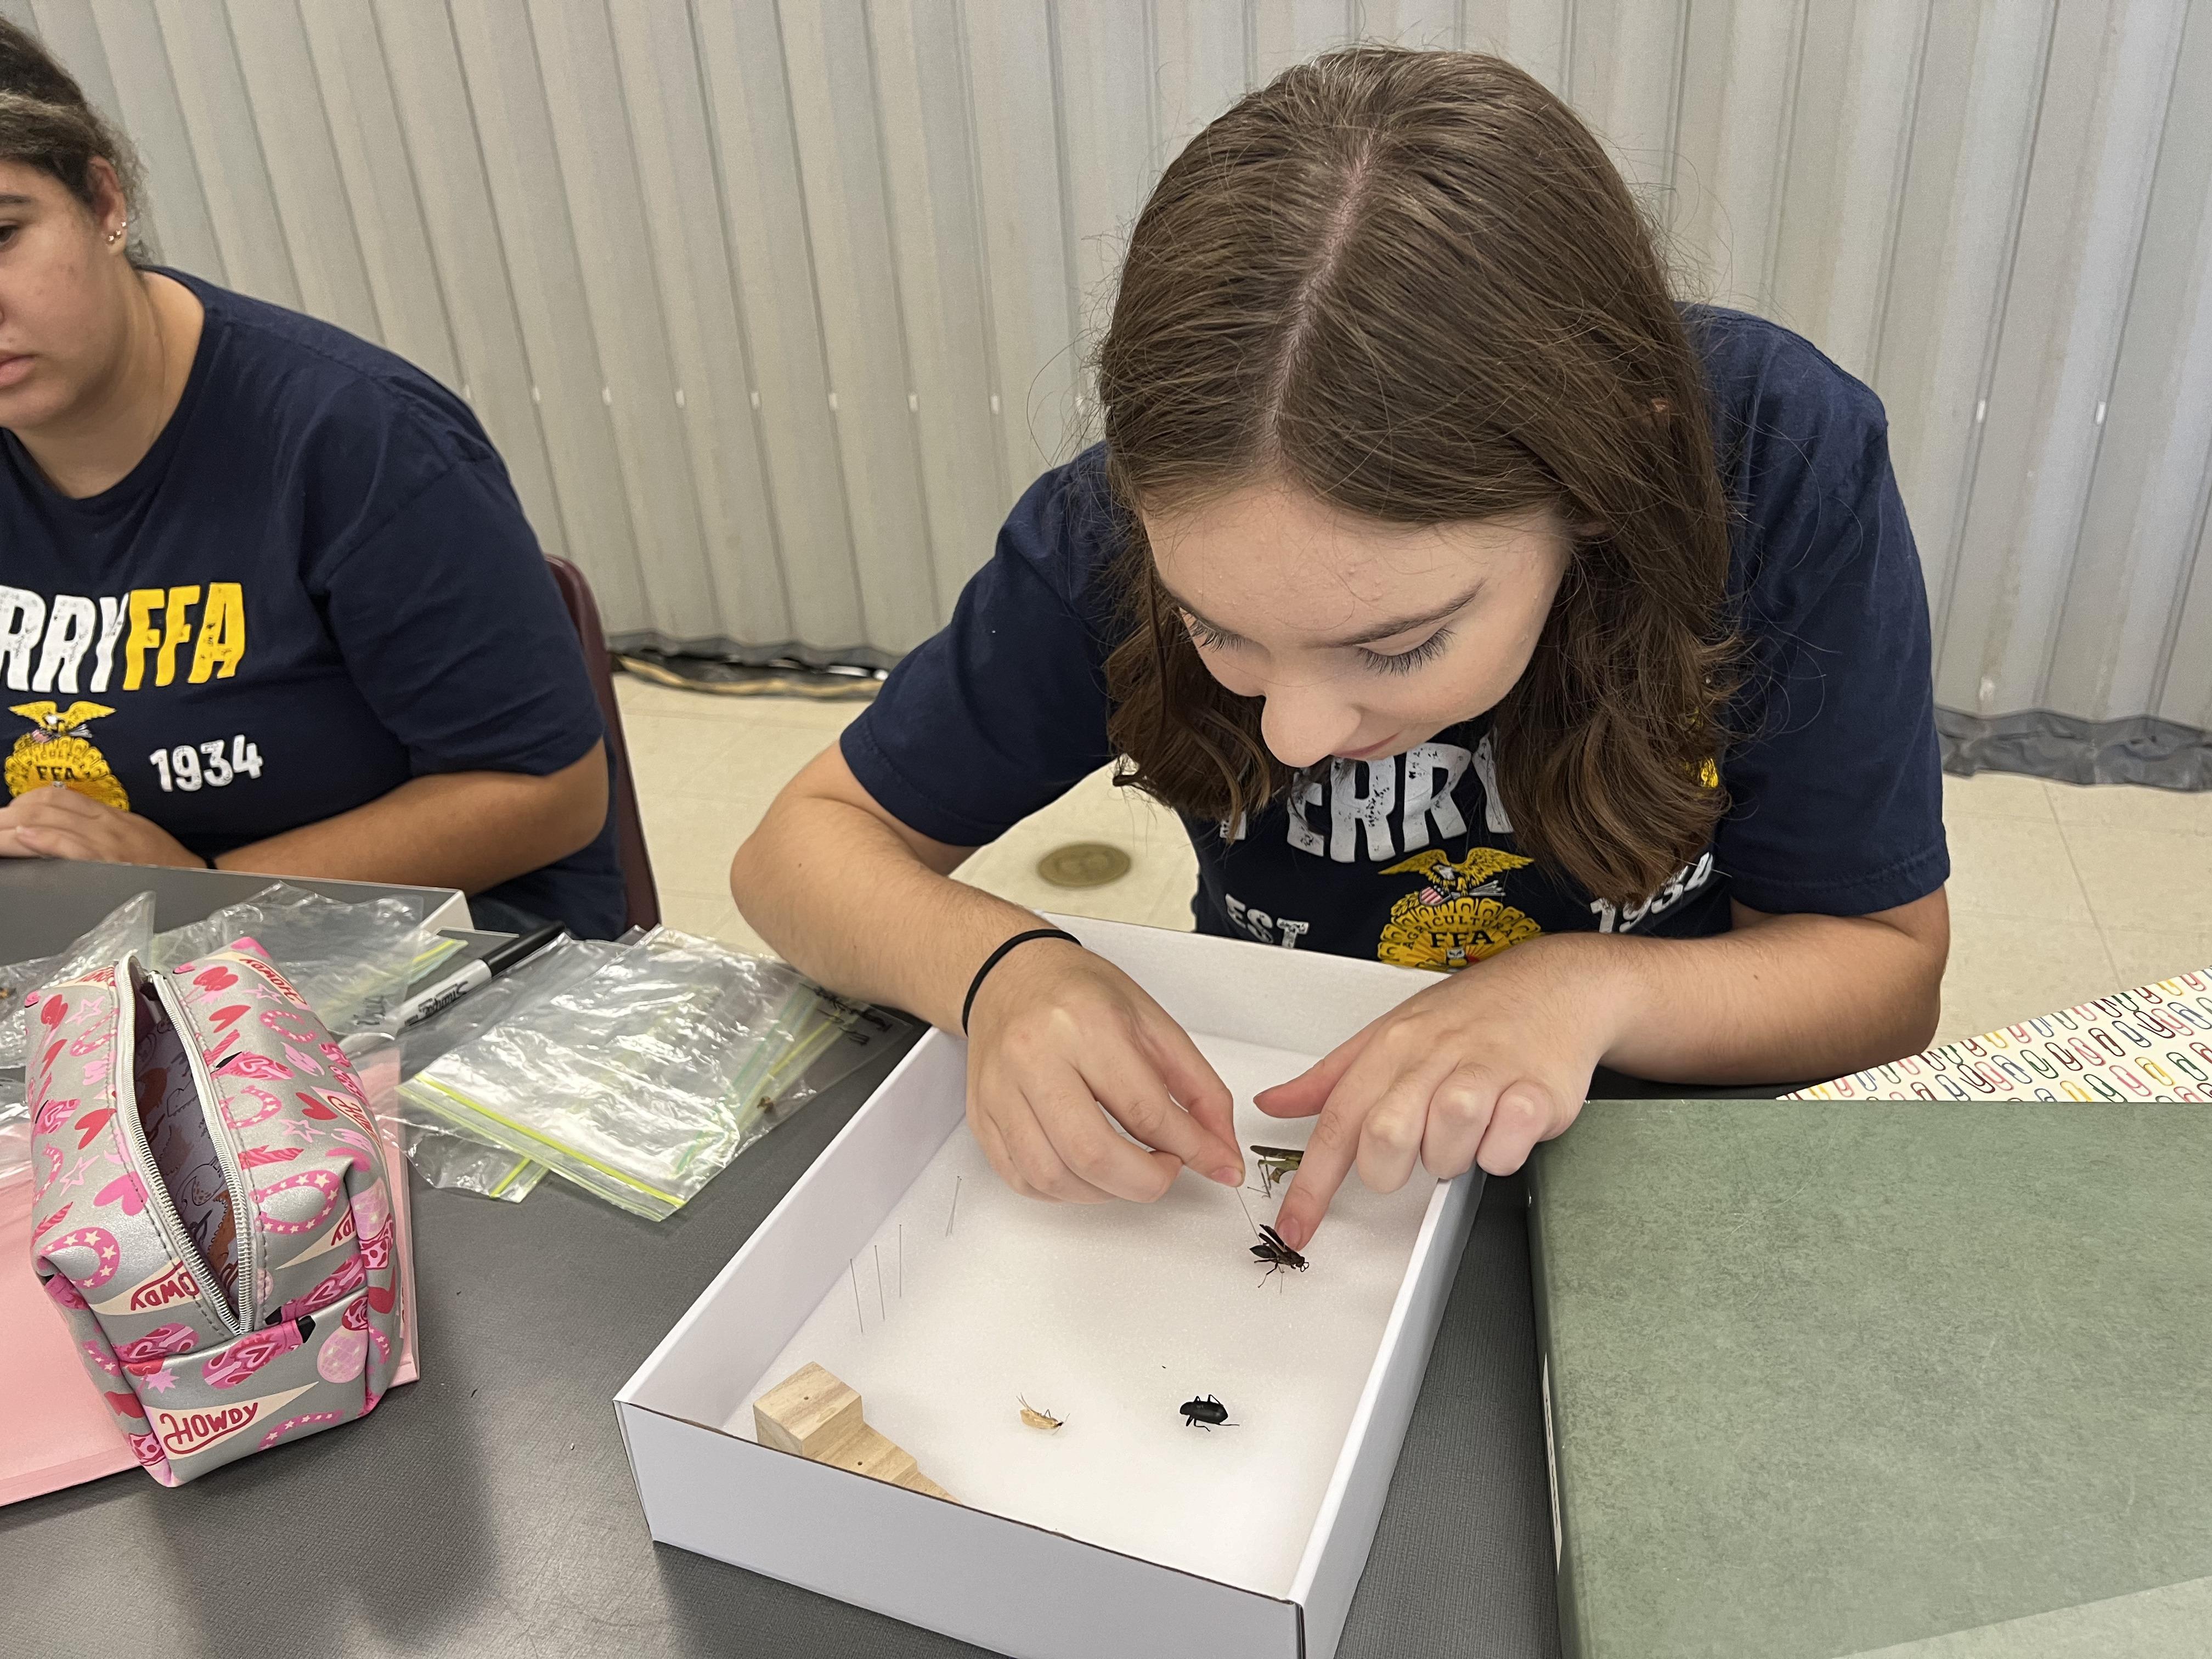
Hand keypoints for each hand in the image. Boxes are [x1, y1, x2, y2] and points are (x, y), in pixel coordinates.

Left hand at [0, 784, 204, 867]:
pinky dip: (42, 838)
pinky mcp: (107, 863)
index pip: (56, 796)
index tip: (6, 812)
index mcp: (108, 815)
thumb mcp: (133, 834)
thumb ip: (100, 827)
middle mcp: (103, 824)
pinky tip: (22, 837)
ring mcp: (105, 842)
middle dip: (7, 814)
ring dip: (10, 827)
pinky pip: (69, 845)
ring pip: (48, 822)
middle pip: (45, 806)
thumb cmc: (164, 862)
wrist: (197, 878)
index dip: (24, 800)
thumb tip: (63, 825)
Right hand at [964, 937, 1245, 1203]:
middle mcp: (1035, 1056)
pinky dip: (1064, 1191)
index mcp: (1086, 1024)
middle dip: (1145, 1182)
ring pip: (1053, 1176)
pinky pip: (1022, 1179)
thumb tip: (1222, 1154)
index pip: (1145, 1110)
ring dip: (1105, 1192)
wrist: (1010, 976)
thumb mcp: (1154, 1025)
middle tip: (1165, 1170)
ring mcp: (1000, 1090)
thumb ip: (1200, 1090)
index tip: (1214, 1162)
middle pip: (1093, 1153)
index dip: (1191, 1148)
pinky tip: (1086, 1171)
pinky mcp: (981, 1116)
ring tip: (1127, 1169)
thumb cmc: (1079, 994)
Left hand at [1255, 934, 1628, 1249]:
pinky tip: (1505, 1126)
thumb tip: (1273, 1103)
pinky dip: (1501, 1152)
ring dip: (1451, 1157)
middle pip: (1385, 1137)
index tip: (1296, 1228)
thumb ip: (1331, 1078)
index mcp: (1392, 1046)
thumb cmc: (1473, 1014)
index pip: (1336, 1122)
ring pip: (1446, 1146)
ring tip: (1464, 1132)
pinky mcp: (1537, 1091)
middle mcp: (1435, 1056)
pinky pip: (1505, 1149)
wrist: (1559, 983)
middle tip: (1413, 1153)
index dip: (1311, 1184)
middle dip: (1391, 1167)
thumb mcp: (1392, 1032)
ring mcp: (1488, 1072)